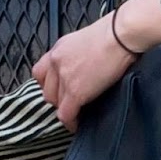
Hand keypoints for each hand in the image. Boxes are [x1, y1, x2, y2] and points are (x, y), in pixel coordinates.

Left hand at [31, 14, 139, 131]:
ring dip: (65, 110)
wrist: (120, 37)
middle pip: (47, 91)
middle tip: (71, 104)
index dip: (49, 85)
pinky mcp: (75, 92)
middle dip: (58, 100)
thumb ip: (75, 55)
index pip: (40, 73)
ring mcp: (64, 78)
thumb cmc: (113, 35)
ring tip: (77, 113)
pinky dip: (71, 122)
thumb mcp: (85, 41)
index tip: (59, 91)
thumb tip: (81, 69)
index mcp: (58, 49)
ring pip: (55, 104)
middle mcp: (56, 63)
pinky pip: (66, 115)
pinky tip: (78, 124)